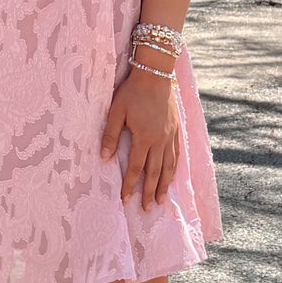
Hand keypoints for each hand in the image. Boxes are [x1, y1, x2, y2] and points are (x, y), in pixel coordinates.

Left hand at [101, 68, 180, 208]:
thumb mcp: (116, 111)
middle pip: (154, 172)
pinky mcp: (176, 129)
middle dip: (149, 191)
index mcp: (144, 137)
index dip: (130, 185)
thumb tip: (104, 158)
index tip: (125, 199)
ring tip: (161, 200)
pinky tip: (172, 176)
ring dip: (164, 185)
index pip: (136, 168)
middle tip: (146, 209)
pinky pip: (176, 154)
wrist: (155, 73)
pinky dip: (174, 168)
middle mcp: (160, 140)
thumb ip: (110, 135)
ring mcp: (170, 135)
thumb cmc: (132, 91)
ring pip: (169, 166)